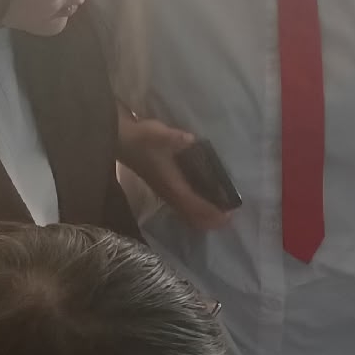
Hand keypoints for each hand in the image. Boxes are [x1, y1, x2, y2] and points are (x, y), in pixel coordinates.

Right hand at [116, 111, 232, 232]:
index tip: (230, 212)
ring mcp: (166, 194)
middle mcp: (170, 195)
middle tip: (230, 215)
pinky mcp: (165, 189)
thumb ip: (175, 139)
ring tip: (222, 212)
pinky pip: (184, 208)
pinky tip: (206, 203)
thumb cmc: (143, 139)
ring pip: (188, 215)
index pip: (195, 206)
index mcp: (172, 186)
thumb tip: (190, 140)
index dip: (212, 212)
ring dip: (204, 218)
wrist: (123, 140)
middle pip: (193, 218)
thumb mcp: (159, 135)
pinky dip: (197, 211)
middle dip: (211, 220)